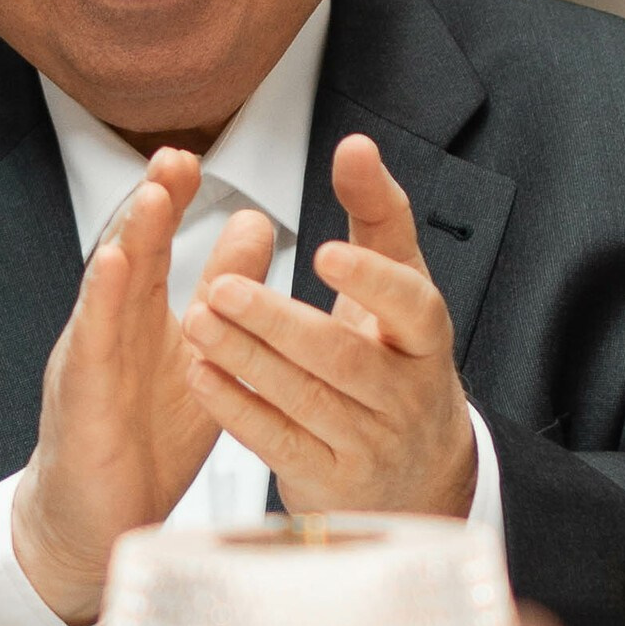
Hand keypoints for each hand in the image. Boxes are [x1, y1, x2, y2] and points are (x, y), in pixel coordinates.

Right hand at [12, 148, 273, 624]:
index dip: (173, 202)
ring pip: (108, 290)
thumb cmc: (145, 441)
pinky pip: (90, 342)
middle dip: (151, 203)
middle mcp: (113, 329)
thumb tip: (255, 227)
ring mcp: (93, 359)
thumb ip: (221, 296)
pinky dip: (100, 301)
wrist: (96, 518)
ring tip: (152, 196)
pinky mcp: (81, 398)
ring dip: (128, 239)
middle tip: (176, 157)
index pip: (157, 247)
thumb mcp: (198, 360)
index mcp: (142, 318)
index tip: (195, 159)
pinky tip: (112, 266)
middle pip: (130, 253)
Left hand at [181, 134, 476, 516]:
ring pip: (303, 398)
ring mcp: (370, 444)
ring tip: (198, 320)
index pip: (413, 306)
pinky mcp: (330, 480)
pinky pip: (278, 442)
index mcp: (426, 341)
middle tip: (221, 288)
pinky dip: (237, 408)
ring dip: (245, 358)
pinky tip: (202, 375)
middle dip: (277, 322)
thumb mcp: (400, 291)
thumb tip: (356, 145)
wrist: (416, 476)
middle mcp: (405, 396)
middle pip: (341, 356)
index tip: (325, 251)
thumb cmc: (396, 361)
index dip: (371, 281)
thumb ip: (378, 216)